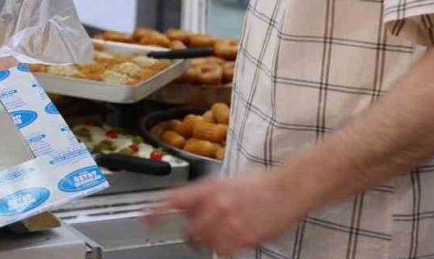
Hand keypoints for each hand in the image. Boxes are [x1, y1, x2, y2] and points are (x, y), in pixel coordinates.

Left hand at [149, 173, 304, 256]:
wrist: (287, 189)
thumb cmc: (258, 185)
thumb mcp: (224, 182)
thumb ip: (203, 195)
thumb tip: (183, 207)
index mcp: (209, 188)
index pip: (174, 199)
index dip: (156, 210)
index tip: (146, 219)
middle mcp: (216, 204)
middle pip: (189, 229)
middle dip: (191, 234)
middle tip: (196, 235)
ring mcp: (230, 222)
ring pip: (205, 243)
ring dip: (208, 242)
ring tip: (220, 236)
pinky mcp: (244, 237)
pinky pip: (223, 251)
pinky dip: (224, 249)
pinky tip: (231, 242)